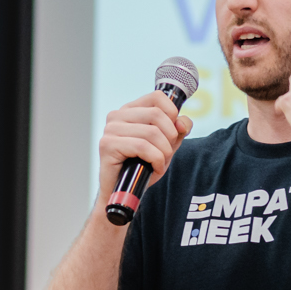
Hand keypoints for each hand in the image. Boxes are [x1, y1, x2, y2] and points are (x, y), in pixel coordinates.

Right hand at [95, 89, 192, 208]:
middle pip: (157, 115)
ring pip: (151, 132)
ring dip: (164, 152)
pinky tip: (154, 168)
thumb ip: (177, 130)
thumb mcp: (166, 146)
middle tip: (167, 153)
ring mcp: (110, 129)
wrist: (125, 192)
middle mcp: (117, 116)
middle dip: (169, 137)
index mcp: (130, 110)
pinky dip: (156, 160)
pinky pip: (142, 147)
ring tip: (160, 163)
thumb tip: (182, 121)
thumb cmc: (142, 167)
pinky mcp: (107, 145)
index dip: (172, 113)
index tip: (174, 132)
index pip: (157, 97)